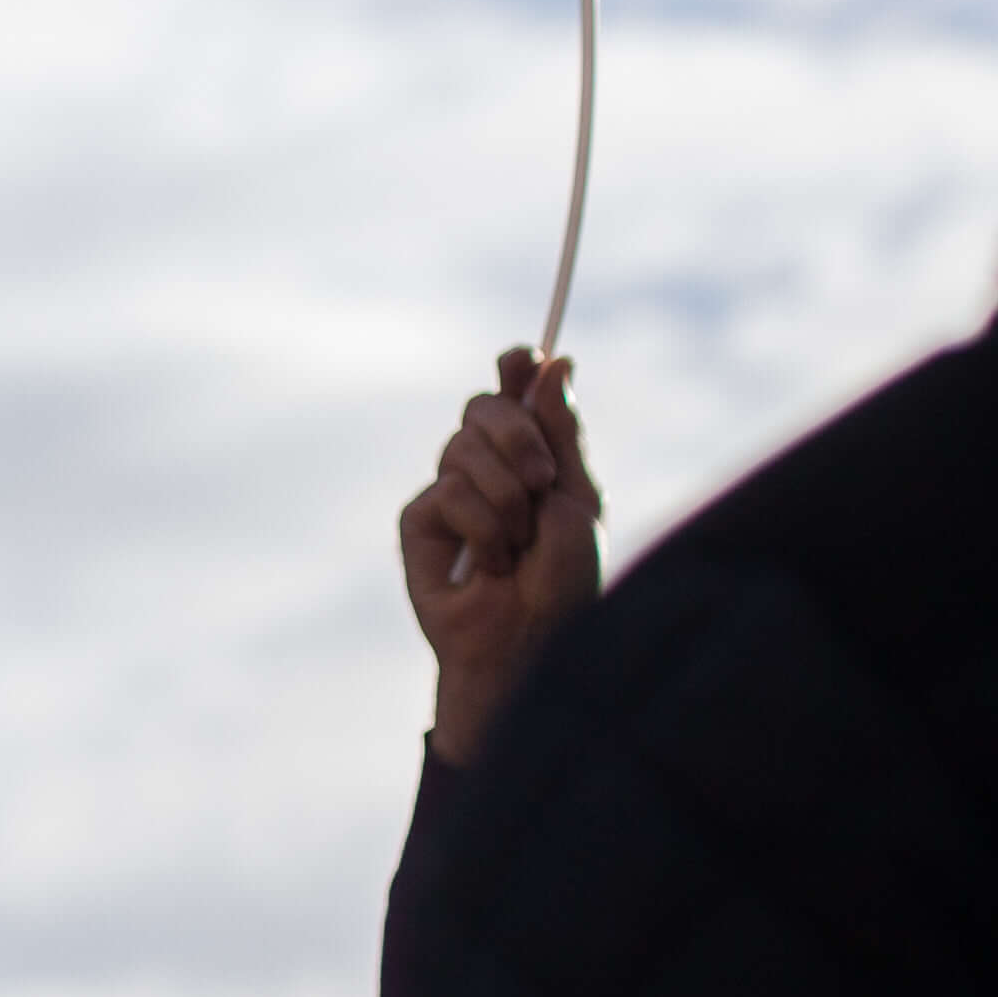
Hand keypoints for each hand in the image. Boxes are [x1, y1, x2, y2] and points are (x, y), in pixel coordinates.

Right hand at [398, 348, 597, 764]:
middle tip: (544, 483)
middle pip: (484, 406)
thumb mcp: (579, 498)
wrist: (534, 638)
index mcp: (532, 454)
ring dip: (506, 498)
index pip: (514, 389)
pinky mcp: (418, 522)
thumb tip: (554, 358)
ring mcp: (449, 491)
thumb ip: (561, 431)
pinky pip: (446, 493)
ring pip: (463, 448)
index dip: (514, 368)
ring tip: (519, 544)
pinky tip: (489, 563)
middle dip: (518, 437)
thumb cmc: (567, 580)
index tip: (522, 358)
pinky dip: (481, 528)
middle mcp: (488, 465)